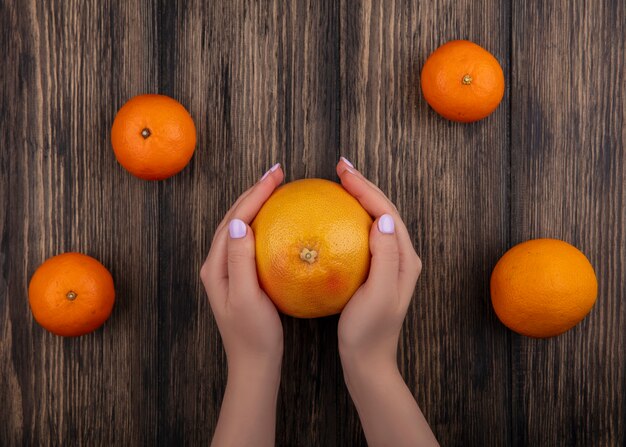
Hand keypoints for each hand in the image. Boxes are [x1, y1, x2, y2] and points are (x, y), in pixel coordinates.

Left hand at [200, 163, 283, 446]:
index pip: (234, 219)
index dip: (253, 194)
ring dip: (257, 205)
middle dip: (254, 193)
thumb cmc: (253, 334)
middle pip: (235, 218)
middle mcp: (218, 264)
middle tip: (278, 174)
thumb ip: (240, 260)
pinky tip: (280, 223)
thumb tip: (241, 223)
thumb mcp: (246, 297)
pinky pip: (251, 241)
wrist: (254, 363)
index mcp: (216, 266)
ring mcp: (229, 271)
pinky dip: (264, 224)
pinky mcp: (242, 278)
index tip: (274, 176)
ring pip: (242, 227)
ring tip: (277, 190)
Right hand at [335, 159, 421, 366]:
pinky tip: (332, 218)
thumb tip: (383, 219)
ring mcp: (388, 263)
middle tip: (340, 167)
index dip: (366, 188)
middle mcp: (400, 256)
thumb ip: (385, 257)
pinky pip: (361, 235)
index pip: (387, 212)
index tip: (343, 172)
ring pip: (374, 219)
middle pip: (383, 210)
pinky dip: (349, 219)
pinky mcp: (374, 270)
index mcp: (404, 258)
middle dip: (363, 185)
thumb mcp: (378, 295)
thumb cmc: (369, 332)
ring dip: (358, 198)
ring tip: (338, 183)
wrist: (367, 361)